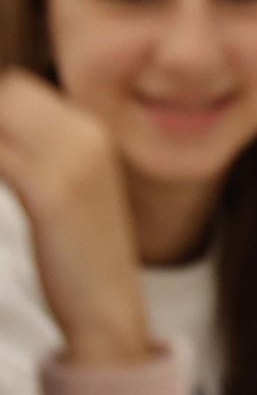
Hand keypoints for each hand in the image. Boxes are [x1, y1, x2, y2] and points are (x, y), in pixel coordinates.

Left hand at [0, 71, 153, 363]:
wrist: (108, 306)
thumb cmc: (80, 256)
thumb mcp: (71, 192)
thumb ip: (41, 158)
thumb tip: (3, 143)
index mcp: (92, 131)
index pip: (18, 88)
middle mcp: (87, 135)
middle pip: (8, 93)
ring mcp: (74, 160)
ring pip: (1, 117)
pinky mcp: (53, 191)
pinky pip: (0, 155)